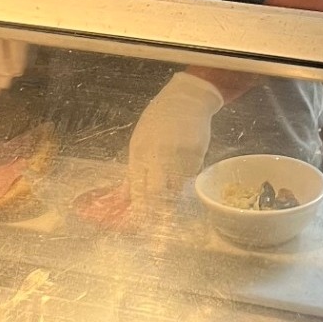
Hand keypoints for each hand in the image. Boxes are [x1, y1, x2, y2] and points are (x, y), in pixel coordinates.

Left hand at [125, 73, 222, 209]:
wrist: (186, 99)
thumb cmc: (159, 120)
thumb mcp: (139, 141)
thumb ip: (134, 170)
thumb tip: (125, 196)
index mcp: (139, 152)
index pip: (137, 188)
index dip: (139, 208)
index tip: (140, 222)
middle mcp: (158, 155)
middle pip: (156, 193)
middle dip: (156, 210)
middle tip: (159, 218)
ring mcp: (178, 155)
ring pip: (176, 187)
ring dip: (173, 192)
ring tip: (173, 181)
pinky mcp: (197, 154)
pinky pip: (191, 176)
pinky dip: (186, 177)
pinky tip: (185, 162)